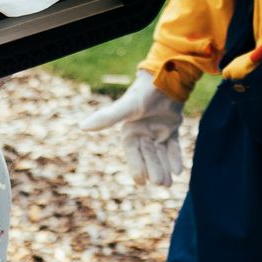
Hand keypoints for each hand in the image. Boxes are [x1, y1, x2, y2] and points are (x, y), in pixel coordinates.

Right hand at [83, 72, 184, 186]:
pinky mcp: (171, 128)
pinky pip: (173, 146)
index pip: (132, 154)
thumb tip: (82, 126)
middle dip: (154, 170)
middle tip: (161, 184)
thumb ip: (107, 118)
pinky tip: (179, 171)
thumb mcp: (127, 107)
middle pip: (148, 156)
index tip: (141, 183)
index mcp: (129, 131)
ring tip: (169, 183)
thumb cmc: (144, 92)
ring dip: (165, 167)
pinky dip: (175, 157)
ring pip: (161, 154)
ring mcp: (157, 131)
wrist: (166, 77)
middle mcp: (142, 133)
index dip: (137, 168)